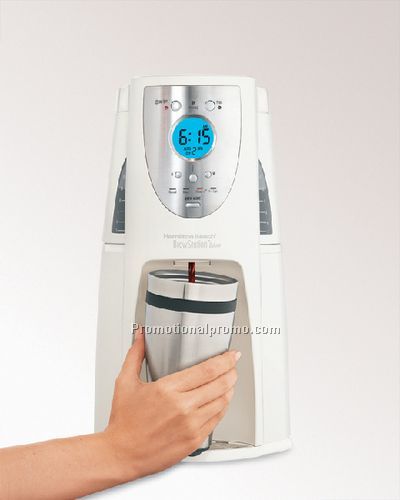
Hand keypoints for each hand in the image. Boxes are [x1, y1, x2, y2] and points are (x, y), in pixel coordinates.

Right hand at [103, 328, 239, 480]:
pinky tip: (221, 401)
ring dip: (230, 388)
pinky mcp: (194, 440)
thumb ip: (136, 354)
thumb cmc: (124, 422)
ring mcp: (191, 425)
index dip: (224, 360)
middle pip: (220, 384)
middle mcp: (182, 407)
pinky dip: (223, 407)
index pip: (207, 370)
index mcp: (167, 389)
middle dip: (231, 371)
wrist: (121, 455)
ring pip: (222, 402)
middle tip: (233, 365)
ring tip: (230, 381)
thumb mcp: (126, 382)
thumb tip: (140, 335)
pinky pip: (217, 420)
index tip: (230, 355)